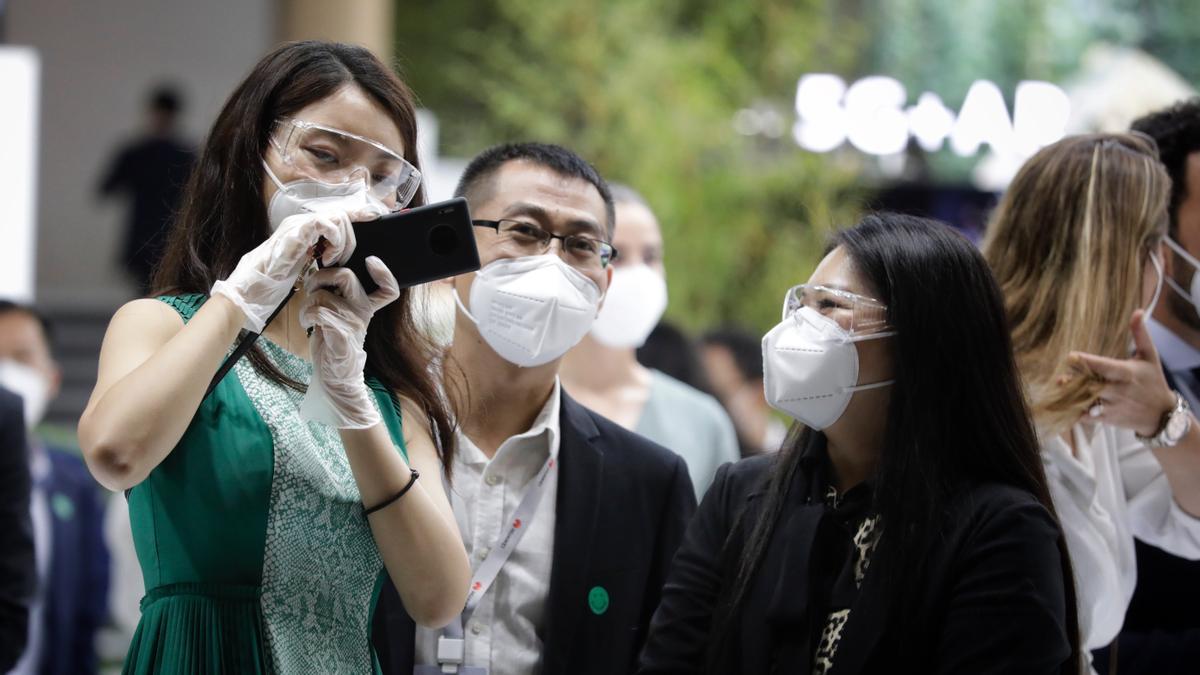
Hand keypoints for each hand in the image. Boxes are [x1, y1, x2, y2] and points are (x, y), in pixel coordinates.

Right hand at [211, 210, 357, 332]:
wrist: (252, 288)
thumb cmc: (276, 279)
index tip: (375, 217)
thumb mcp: (307, 264)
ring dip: (343, 241)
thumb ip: (321, 253)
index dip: (357, 214)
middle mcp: (303, 223)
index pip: (337, 215)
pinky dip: (334, 241)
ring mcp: (299, 225)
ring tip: (334, 260)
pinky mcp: (296, 232)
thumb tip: (342, 253)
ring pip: (337, 217)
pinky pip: (325, 224)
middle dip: (351, 236)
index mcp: (307, 229)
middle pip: (341, 215)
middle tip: (344, 258)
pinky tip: (326, 259)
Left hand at [298, 256, 399, 428]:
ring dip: (306, 304)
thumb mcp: (343, 316)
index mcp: (367, 306)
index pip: (388, 289)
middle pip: (346, 276)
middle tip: (312, 289)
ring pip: (321, 295)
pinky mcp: (340, 335)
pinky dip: (306, 316)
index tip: (371, 261)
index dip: (383, 273)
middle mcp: (363, 312)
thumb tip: (323, 271)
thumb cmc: (333, 341)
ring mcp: (353, 323)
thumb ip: (340, 296)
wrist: (336, 376)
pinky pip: (318, 312)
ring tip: (308, 317)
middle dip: (320, 277)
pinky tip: (308, 325)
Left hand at [1067, 310, 1175, 436]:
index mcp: (1127, 374)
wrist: (1161, 415)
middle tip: (1060, 375)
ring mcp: (1112, 406)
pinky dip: (1074, 411)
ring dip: (1072, 395)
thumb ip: (1140, 335)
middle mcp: (1119, 391)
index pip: (1105, 367)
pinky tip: (1061, 404)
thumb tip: (1137, 311)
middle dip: (1076, 380)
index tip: (1071, 356)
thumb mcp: (1149, 357)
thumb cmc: (1153, 381)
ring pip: (1088, 401)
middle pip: (1093, 384)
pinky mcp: (1107, 419)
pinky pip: (1087, 416)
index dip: (1087, 362)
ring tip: (1059, 386)